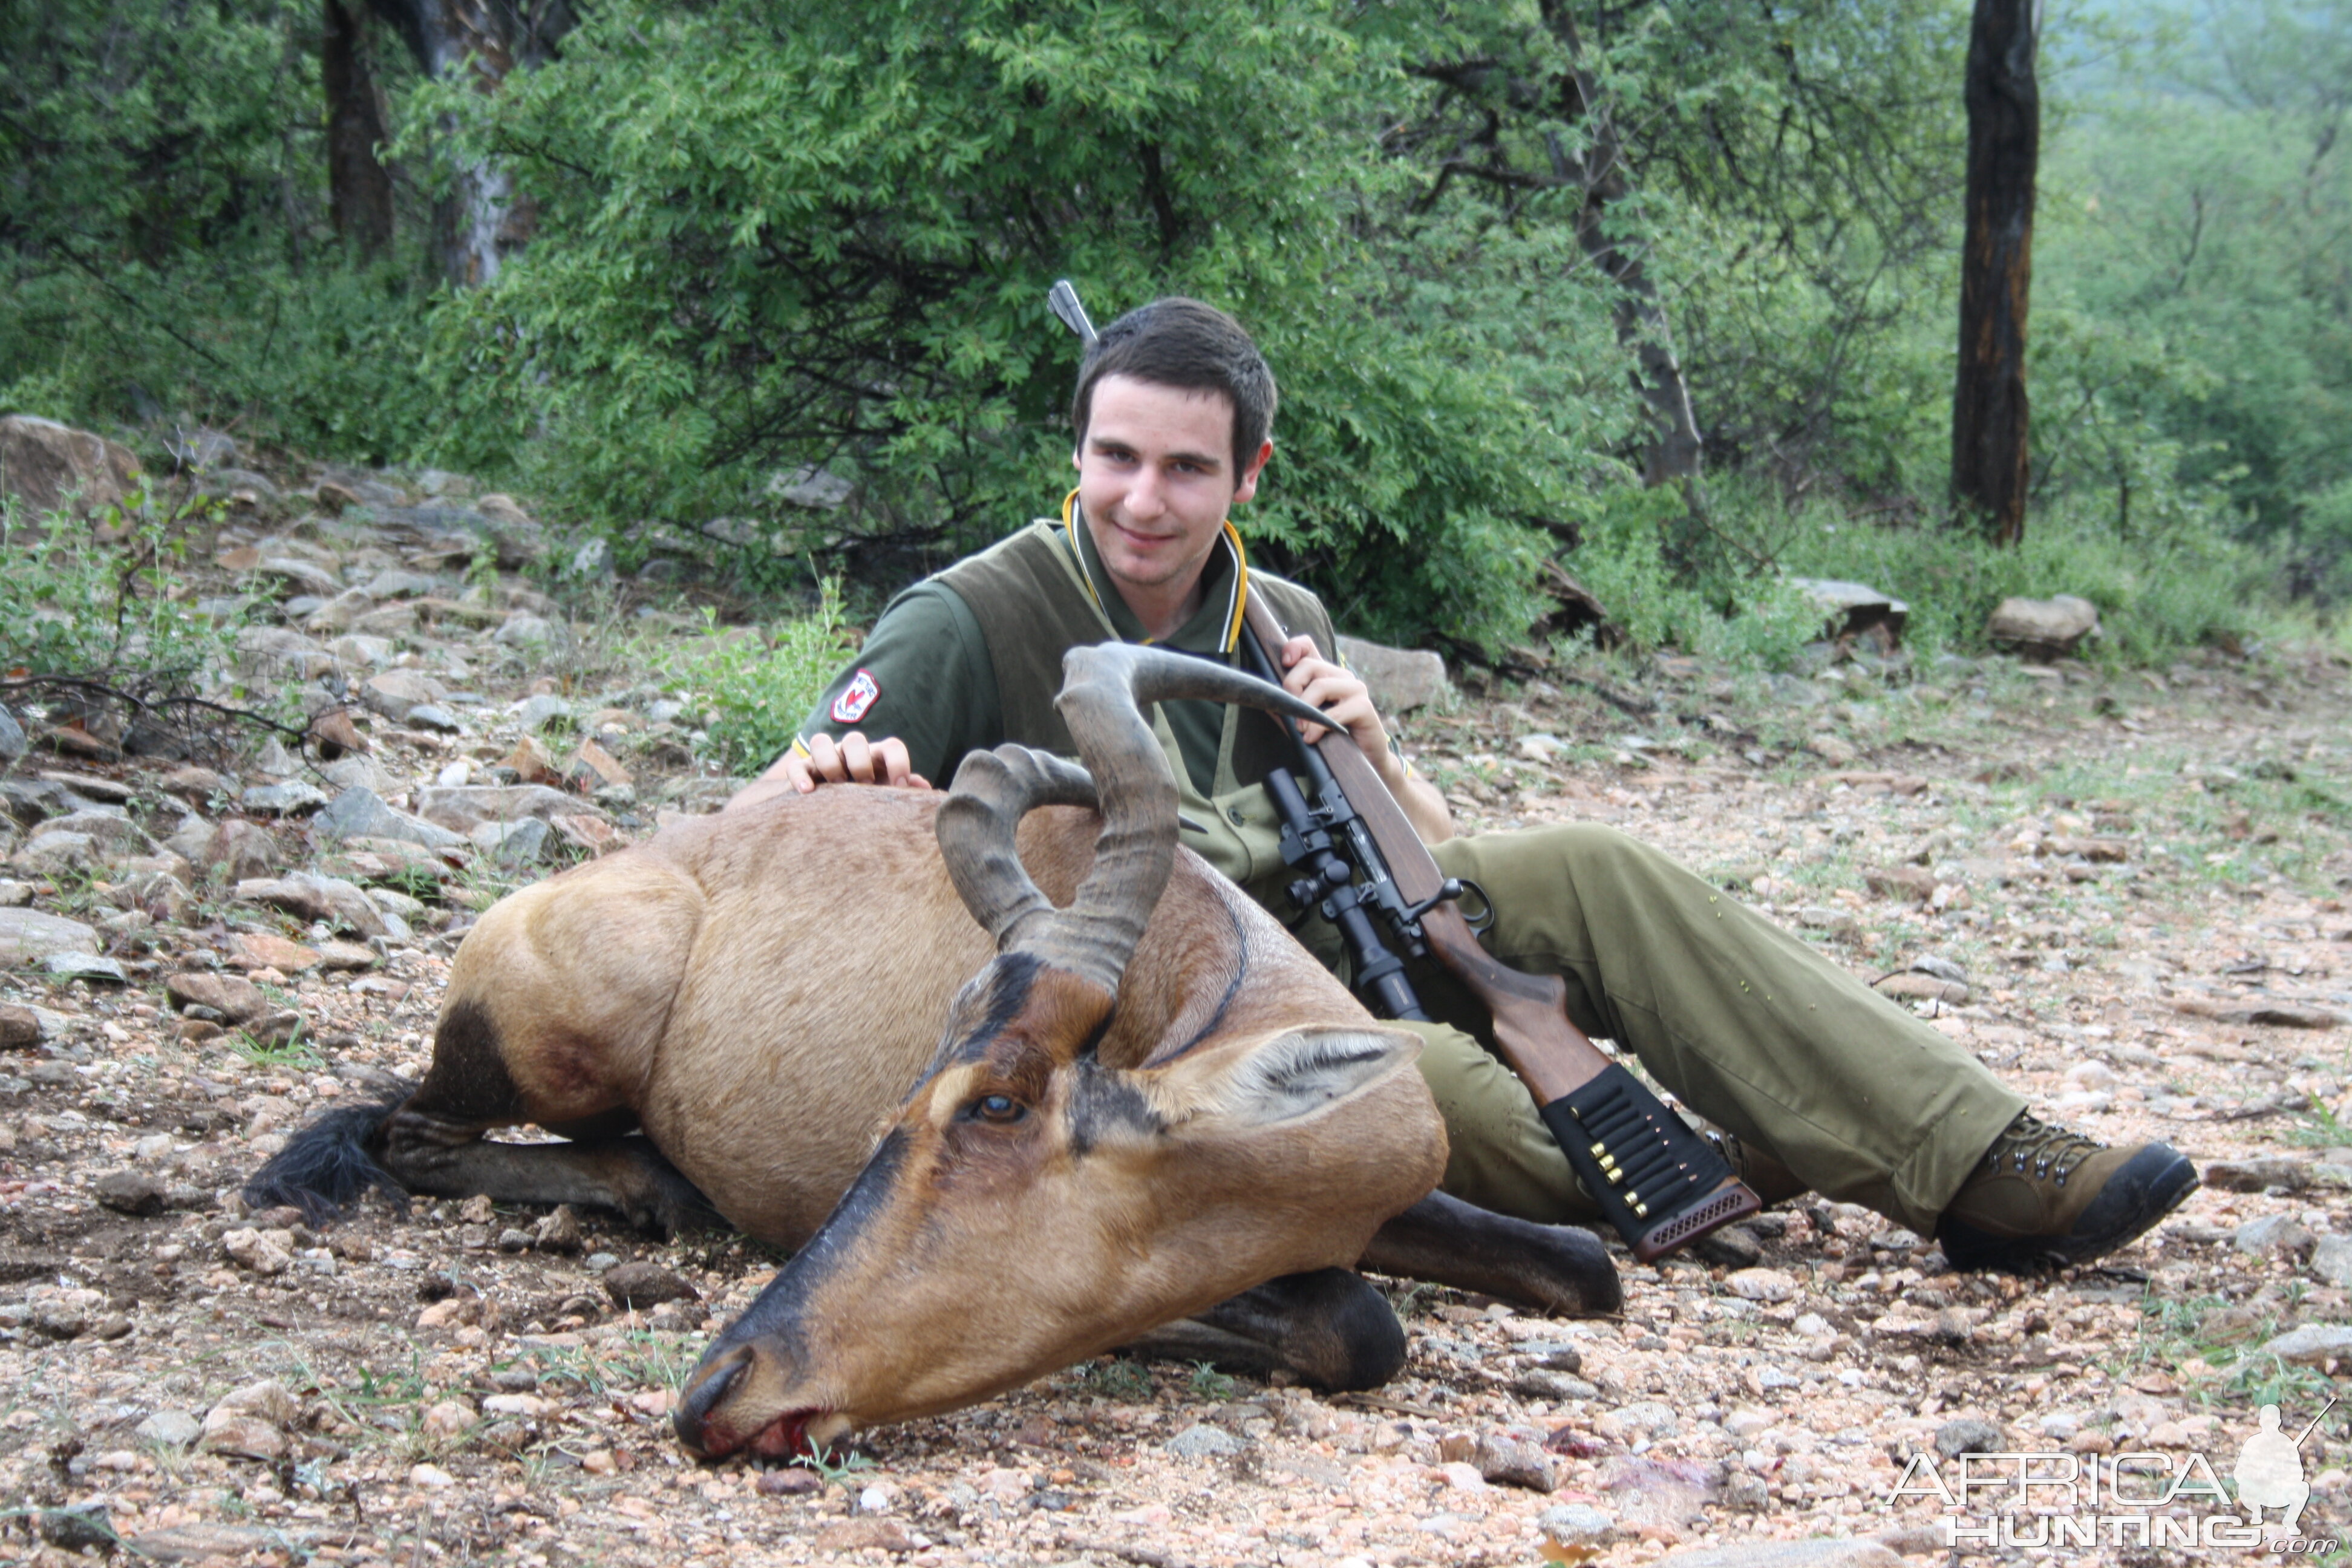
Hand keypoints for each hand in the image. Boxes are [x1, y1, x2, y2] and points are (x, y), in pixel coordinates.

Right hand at [782, 732, 929, 791]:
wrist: (837, 811)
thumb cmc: (871, 802)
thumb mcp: (888, 797)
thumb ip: (905, 791)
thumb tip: (923, 790)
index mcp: (877, 758)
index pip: (891, 746)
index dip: (899, 762)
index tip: (900, 786)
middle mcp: (851, 753)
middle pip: (855, 739)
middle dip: (860, 761)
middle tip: (864, 785)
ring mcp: (826, 760)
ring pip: (821, 742)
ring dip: (830, 762)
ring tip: (837, 786)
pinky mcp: (804, 771)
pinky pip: (796, 767)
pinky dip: (800, 777)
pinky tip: (807, 792)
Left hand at [1277, 634, 1392, 778]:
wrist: (1363, 760)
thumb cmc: (1331, 739)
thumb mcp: (1304, 721)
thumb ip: (1289, 710)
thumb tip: (1268, 703)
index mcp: (1325, 675)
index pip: (1308, 646)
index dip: (1293, 647)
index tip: (1284, 662)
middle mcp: (1341, 676)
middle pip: (1309, 666)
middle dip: (1291, 687)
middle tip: (1289, 712)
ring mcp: (1355, 689)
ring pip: (1321, 685)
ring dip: (1305, 709)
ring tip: (1301, 729)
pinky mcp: (1364, 707)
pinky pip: (1336, 712)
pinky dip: (1319, 726)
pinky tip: (1312, 738)